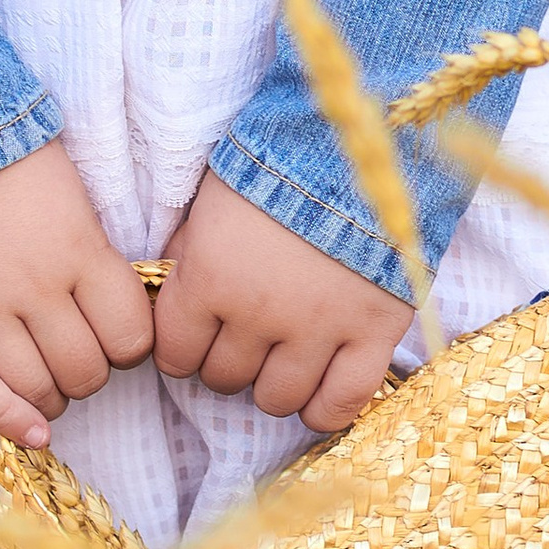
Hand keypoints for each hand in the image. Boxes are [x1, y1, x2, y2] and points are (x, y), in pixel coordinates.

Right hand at [0, 141, 153, 449]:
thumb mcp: (63, 184)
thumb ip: (86, 243)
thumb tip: (111, 294)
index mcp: (77, 250)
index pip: (129, 334)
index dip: (129, 345)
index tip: (116, 337)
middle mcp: (34, 288)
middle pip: (85, 369)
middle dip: (89, 373)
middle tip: (75, 358)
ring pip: (33, 386)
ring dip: (51, 397)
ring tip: (48, 389)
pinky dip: (4, 418)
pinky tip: (30, 434)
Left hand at [152, 170, 412, 431]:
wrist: (361, 141)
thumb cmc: (279, 161)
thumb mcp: (213, 198)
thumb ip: (190, 251)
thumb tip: (174, 287)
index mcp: (210, 278)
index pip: (175, 355)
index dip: (183, 347)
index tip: (197, 334)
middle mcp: (258, 314)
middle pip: (224, 378)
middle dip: (228, 360)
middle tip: (245, 335)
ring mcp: (318, 329)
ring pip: (277, 399)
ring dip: (273, 383)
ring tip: (283, 355)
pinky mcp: (373, 333)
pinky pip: (341, 402)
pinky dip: (326, 407)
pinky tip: (319, 389)